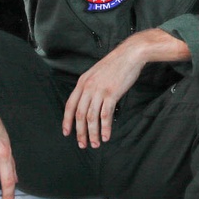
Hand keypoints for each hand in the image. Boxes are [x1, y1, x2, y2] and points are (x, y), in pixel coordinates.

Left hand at [62, 29, 188, 147]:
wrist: (131, 54)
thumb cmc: (117, 63)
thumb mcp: (97, 72)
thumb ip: (91, 86)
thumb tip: (90, 102)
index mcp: (82, 82)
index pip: (70, 105)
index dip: (67, 121)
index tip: (67, 133)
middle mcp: (88, 87)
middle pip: (79, 115)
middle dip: (80, 132)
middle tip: (82, 144)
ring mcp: (99, 91)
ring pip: (91, 117)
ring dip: (93, 133)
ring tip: (95, 144)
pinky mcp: (112, 94)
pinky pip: (105, 115)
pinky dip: (105, 128)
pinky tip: (106, 136)